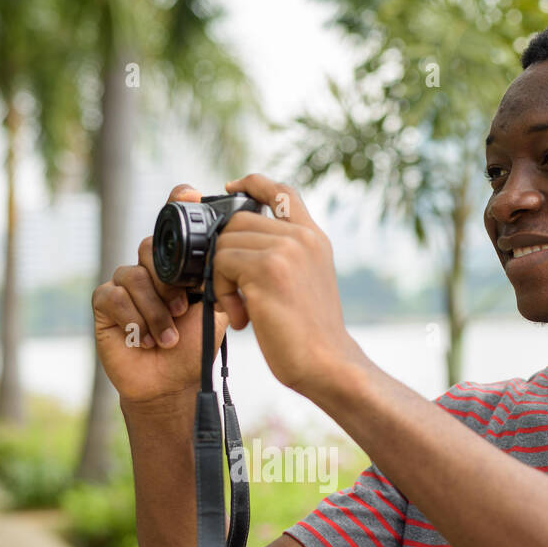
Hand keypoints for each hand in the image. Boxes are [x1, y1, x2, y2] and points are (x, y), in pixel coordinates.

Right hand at [91, 183, 230, 407]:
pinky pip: (114, 296)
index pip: (172, 226)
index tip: (190, 194)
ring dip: (154, 310)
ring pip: (133, 275)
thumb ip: (216, 280)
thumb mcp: (214, 311)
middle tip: (182, 310)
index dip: (177, 203)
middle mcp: (148, 268)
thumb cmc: (194, 348)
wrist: (172, 384)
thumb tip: (224, 251)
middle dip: (168, 282)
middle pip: (149, 248)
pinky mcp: (104, 303)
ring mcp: (124, 284)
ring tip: (169, 337)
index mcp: (176, 265)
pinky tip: (144, 339)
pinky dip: (133, 318)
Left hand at [212, 174, 364, 398]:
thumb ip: (283, 256)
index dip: (252, 182)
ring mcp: (286, 250)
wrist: (327, 363)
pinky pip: (220, 264)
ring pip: (225, 243)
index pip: (281, 190)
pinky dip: (220, 292)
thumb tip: (237, 242)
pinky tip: (241, 318)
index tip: (230, 186)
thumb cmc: (310, 334)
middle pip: (238, 221)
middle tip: (234, 295)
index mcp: (313, 238)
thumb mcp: (305, 283)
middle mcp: (301, 237)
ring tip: (240, 310)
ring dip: (220, 280)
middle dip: (225, 256)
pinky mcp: (267, 269)